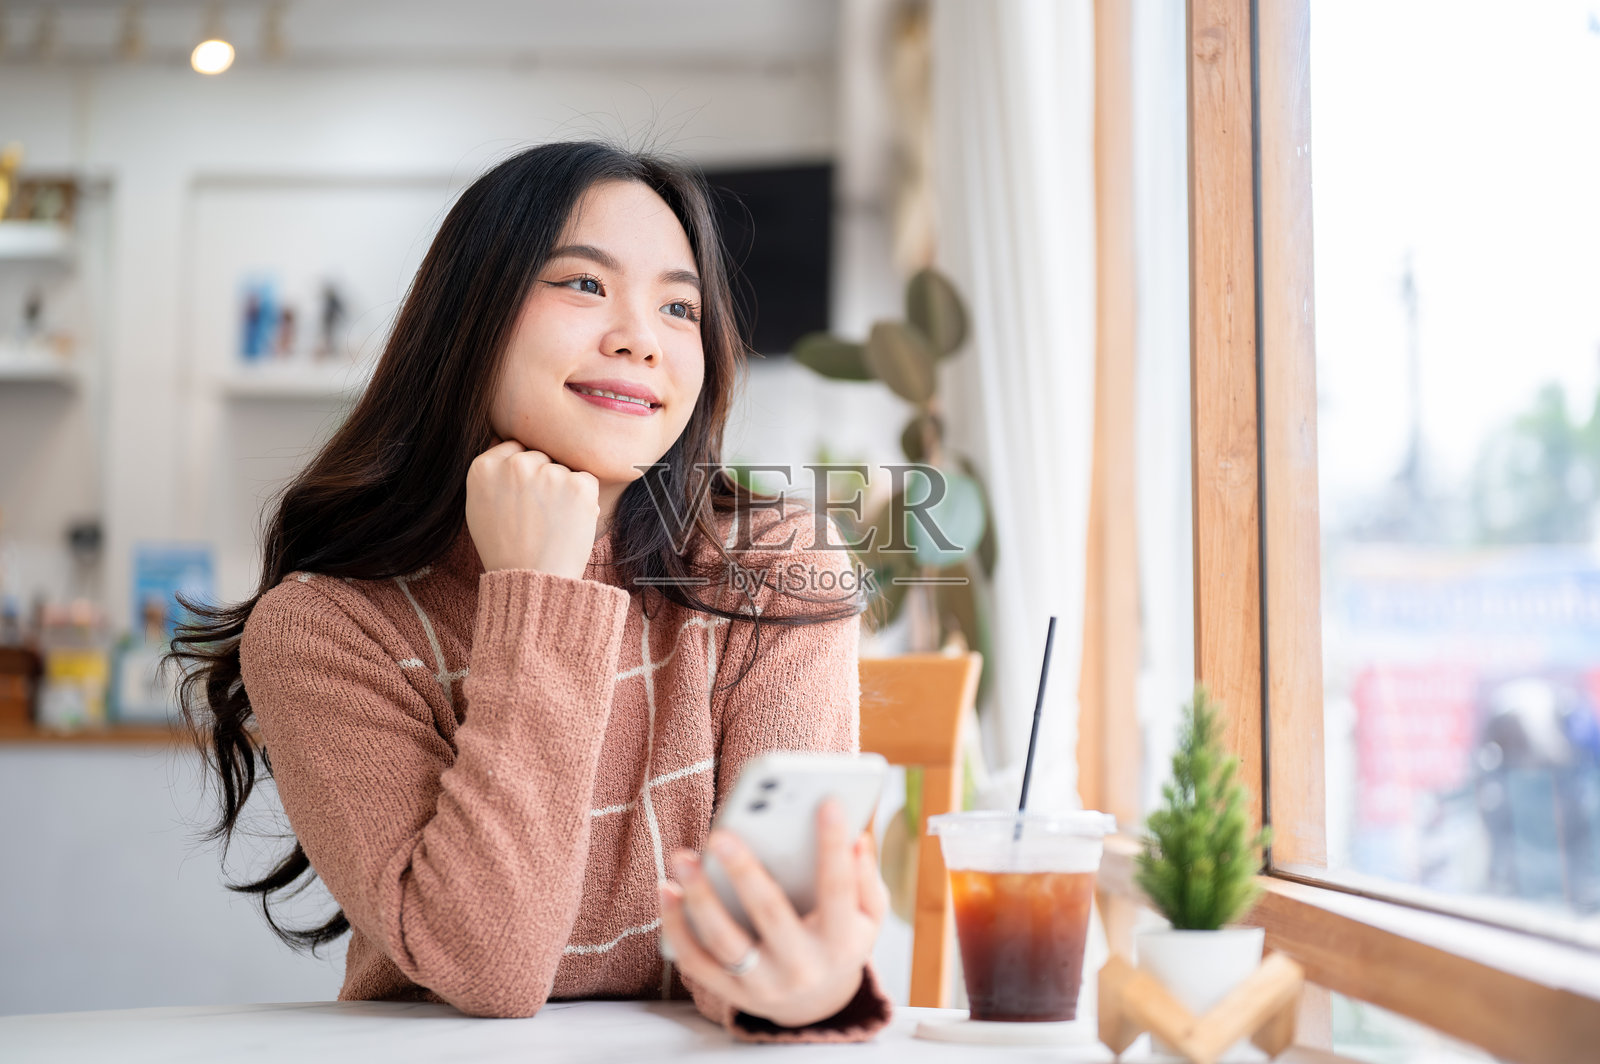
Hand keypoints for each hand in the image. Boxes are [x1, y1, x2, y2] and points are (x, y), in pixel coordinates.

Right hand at [465, 439, 599, 578]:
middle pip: (540, 457)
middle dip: (543, 480)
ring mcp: (547, 473)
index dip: (523, 474)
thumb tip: (506, 445)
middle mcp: (514, 465)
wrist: (532, 581)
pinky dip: (584, 499)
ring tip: (552, 523)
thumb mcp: (479, 509)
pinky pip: (587, 480)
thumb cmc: (505, 550)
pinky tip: (569, 522)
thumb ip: (491, 475)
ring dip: (563, 490)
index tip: (524, 497)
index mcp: (483, 468)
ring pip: (563, 469)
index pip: (514, 449)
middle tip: (538, 516)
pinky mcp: (577, 485)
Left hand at [658, 799, 886, 1028]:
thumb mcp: (868, 917)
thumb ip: (866, 878)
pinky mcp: (730, 991)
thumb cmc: (841, 941)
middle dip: (744, 872)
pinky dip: (677, 926)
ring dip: (700, 898)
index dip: (833, 846)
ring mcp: (763, 983)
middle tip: (721, 835)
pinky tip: (667, 889)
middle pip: (771, 915)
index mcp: (841, 943)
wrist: (816, 1006)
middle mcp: (802, 967)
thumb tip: (858, 838)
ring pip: (725, 941)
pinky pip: (697, 960)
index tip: (827, 801)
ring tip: (682, 857)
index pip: (838, 890)